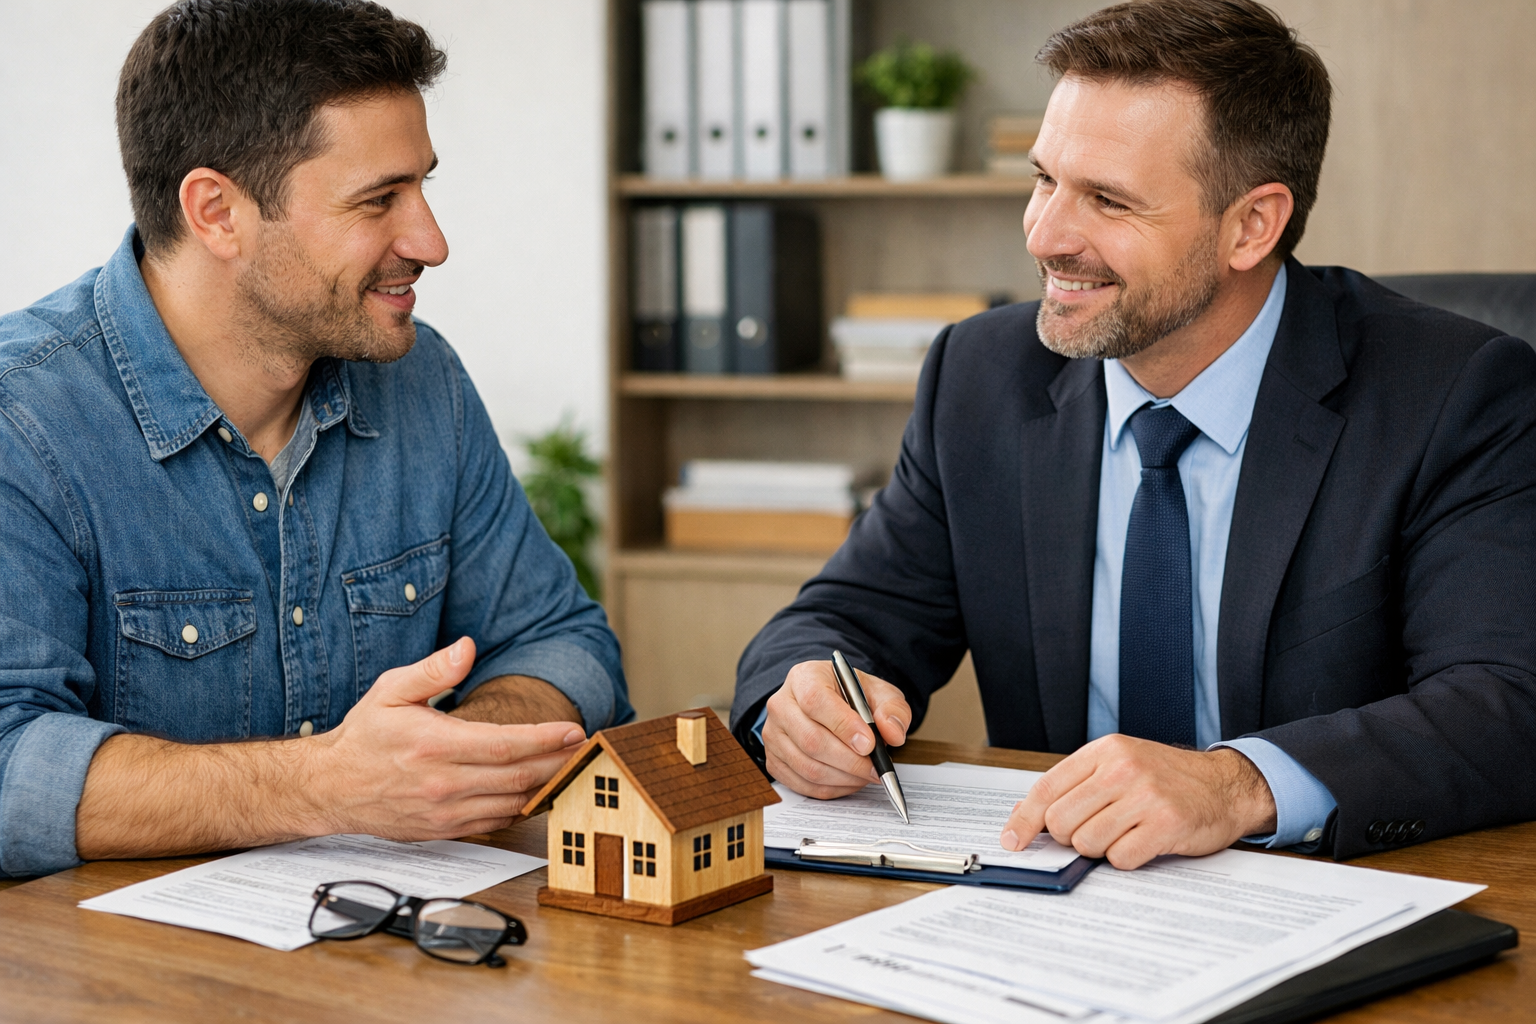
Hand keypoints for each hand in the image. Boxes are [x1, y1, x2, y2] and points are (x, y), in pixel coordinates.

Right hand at [307, 637, 585, 838]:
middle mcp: (443, 784)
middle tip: (584, 749)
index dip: (546, 739)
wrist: (331, 787)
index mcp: (434, 746)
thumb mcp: (391, 690)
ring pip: (511, 803)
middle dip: (557, 762)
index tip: (574, 731)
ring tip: (569, 767)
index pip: (505, 744)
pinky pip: (494, 821)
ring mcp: (445, 813)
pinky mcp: (443, 830)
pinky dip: (519, 806)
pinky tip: (535, 790)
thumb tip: (466, 648)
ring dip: (544, 787)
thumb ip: (433, 670)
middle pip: (518, 777)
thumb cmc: (365, 735)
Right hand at [763, 659, 910, 798]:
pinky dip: (832, 789)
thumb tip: (893, 734)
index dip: (843, 725)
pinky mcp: (774, 761)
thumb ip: (892, 709)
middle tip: (876, 767)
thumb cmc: (851, 697)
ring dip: (844, 778)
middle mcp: (781, 705)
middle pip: (811, 740)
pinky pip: (802, 785)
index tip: (869, 743)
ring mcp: (773, 735)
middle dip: (850, 760)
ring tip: (867, 773)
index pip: (815, 701)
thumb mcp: (878, 692)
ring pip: (807, 767)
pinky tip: (850, 780)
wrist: (829, 705)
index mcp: (804, 677)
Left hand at [998, 734, 1276, 869]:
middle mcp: (1122, 768)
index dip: (1024, 820)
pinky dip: (1127, 859)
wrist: (1225, 785)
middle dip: (1070, 837)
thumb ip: (1073, 787)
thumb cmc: (1165, 779)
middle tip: (1093, 831)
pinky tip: (1142, 843)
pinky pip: (1121, 859)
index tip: (1012, 841)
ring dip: (1101, 849)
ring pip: (1088, 843)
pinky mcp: (1167, 823)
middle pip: (1061, 821)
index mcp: (1104, 751)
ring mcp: (1146, 795)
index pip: (1046, 789)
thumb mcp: (1117, 766)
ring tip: (1123, 834)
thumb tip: (1022, 816)